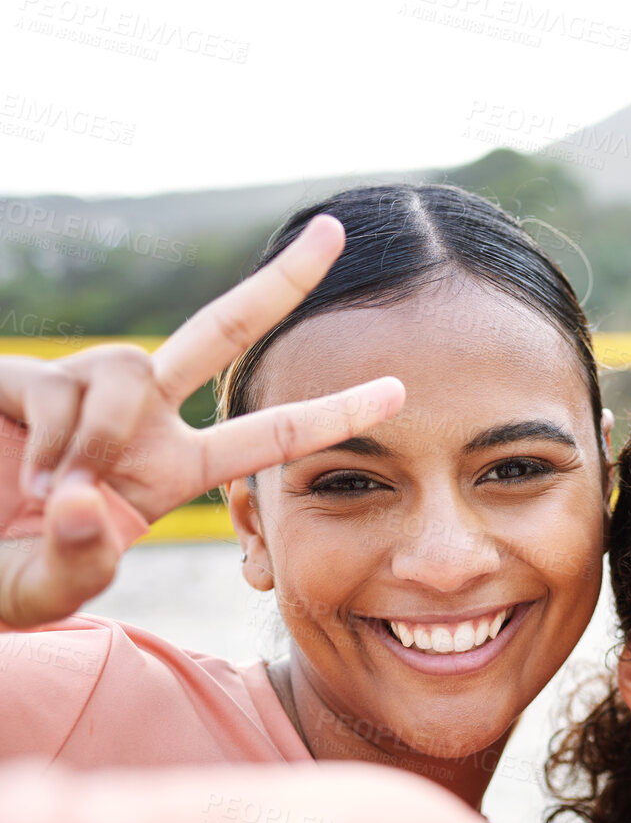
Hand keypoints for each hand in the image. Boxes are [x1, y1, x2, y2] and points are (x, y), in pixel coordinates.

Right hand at [0, 215, 404, 627]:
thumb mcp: (43, 591)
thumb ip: (79, 565)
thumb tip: (92, 505)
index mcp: (170, 472)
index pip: (268, 437)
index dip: (332, 412)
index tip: (400, 387)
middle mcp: (139, 420)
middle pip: (221, 331)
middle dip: (280, 284)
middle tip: (336, 231)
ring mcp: (83, 391)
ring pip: (134, 369)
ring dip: (104, 437)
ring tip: (60, 493)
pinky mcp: (21, 376)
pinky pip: (64, 390)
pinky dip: (55, 440)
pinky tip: (29, 477)